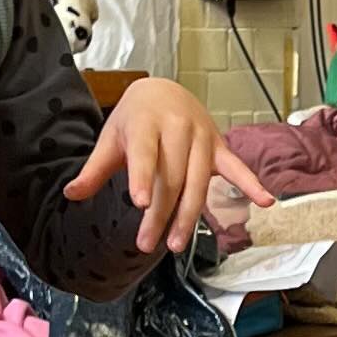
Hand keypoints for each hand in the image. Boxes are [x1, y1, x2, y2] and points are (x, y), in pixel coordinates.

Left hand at [69, 77, 273, 254]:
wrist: (163, 91)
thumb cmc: (135, 119)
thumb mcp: (111, 139)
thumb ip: (95, 169)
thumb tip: (71, 195)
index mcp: (147, 122)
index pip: (145, 152)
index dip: (143, 177)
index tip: (141, 203)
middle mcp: (177, 127)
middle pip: (171, 177)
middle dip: (160, 213)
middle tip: (147, 244)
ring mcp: (201, 137)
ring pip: (197, 182)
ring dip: (189, 215)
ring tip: (176, 245)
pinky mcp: (218, 146)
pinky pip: (236, 167)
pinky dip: (251, 183)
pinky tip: (265, 201)